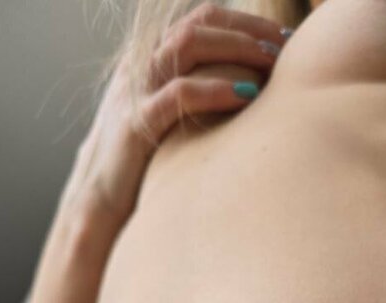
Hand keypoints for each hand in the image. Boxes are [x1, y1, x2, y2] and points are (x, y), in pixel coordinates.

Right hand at [62, 3, 285, 230]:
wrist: (99, 200)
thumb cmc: (145, 163)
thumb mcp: (171, 118)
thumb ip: (197, 96)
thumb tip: (247, 89)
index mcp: (151, 57)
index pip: (202, 18)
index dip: (246, 22)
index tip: (284, 37)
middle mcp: (143, 64)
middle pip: (200, 23)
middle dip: (248, 31)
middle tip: (286, 47)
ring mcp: (137, 90)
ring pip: (188, 45)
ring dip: (237, 50)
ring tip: (271, 65)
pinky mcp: (137, 123)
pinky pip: (179, 94)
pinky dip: (215, 90)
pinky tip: (247, 95)